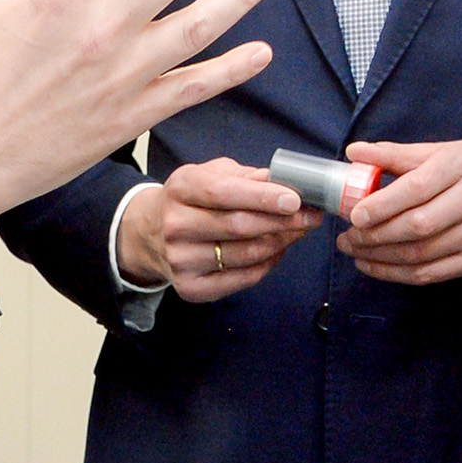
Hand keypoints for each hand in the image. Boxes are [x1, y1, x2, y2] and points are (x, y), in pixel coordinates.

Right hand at [121, 158, 320, 301]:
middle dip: (282, 221)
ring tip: (299, 231)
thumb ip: (248, 177)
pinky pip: (241, 278)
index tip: (296, 199)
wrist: (150, 234)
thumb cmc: (192, 199)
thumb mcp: (211, 175)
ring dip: (281, 243)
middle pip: (238, 226)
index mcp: (180, 189)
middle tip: (311, 216)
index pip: (224, 193)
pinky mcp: (190, 287)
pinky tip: (278, 250)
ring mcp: (180, 260)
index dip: (262, 197)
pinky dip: (267, 264)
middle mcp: (175, 225)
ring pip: (244, 254)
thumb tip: (288, 181)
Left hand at [337, 139, 461, 285]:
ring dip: (380, 257)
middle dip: (375, 236)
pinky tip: (375, 266)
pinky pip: (431, 274)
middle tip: (348, 236)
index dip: (382, 205)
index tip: (354, 214)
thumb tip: (354, 152)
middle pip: (417, 226)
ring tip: (355, 250)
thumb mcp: (439, 150)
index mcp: (460, 166)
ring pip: (421, 254)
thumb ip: (395, 154)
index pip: (416, 189)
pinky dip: (397, 274)